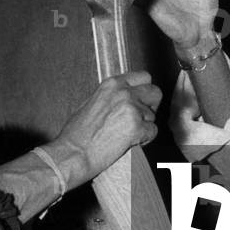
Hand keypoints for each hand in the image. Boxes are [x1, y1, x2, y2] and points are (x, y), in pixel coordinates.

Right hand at [48, 71, 161, 187]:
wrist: (73, 153)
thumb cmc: (77, 133)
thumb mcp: (92, 102)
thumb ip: (112, 96)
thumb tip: (126, 98)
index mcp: (112, 84)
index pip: (143, 77)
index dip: (144, 90)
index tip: (141, 99)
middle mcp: (124, 93)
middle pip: (155, 92)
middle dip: (151, 106)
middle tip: (140, 117)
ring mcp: (132, 109)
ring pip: (153, 116)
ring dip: (144, 125)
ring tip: (126, 134)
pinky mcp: (137, 127)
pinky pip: (153, 131)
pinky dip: (145, 139)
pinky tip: (129, 142)